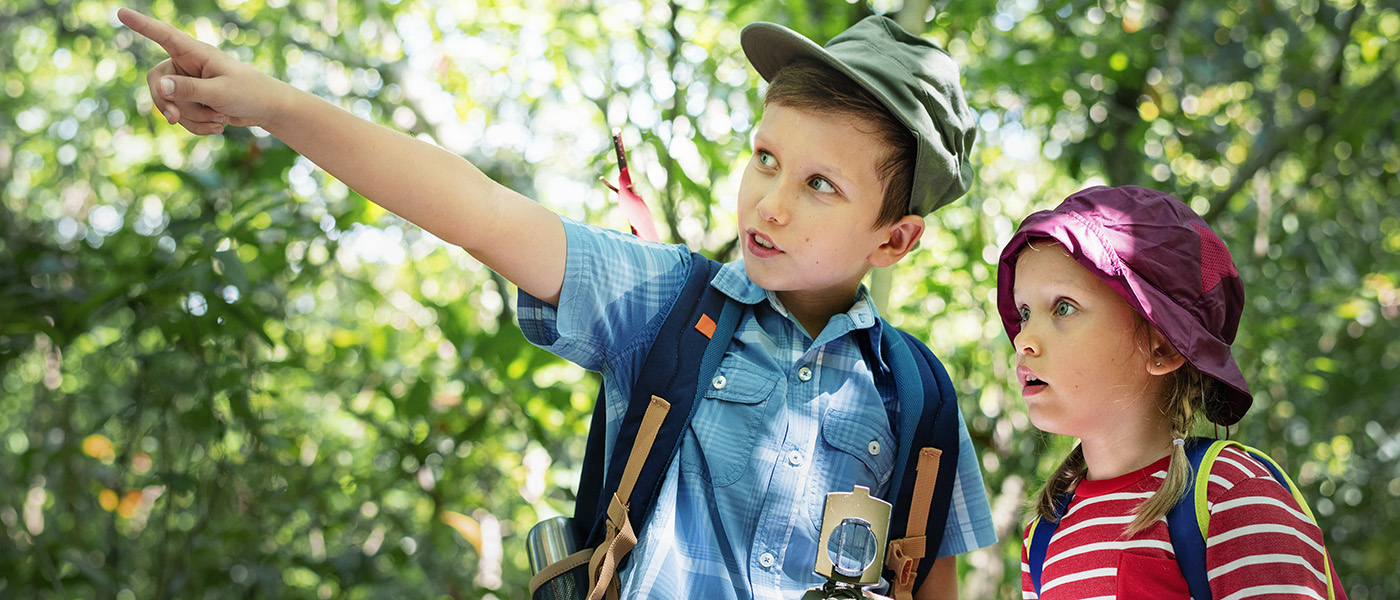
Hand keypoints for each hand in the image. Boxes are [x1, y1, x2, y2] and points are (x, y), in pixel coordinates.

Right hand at [118, 8, 287, 133]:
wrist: (266, 109)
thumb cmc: (249, 92)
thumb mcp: (220, 92)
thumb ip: (190, 89)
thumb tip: (159, 86)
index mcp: (195, 53)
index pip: (163, 36)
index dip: (142, 25)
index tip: (120, 11)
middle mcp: (186, 65)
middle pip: (156, 82)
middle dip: (166, 103)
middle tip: (175, 119)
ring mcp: (188, 84)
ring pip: (170, 105)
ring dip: (192, 118)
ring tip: (219, 117)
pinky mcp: (192, 101)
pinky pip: (181, 118)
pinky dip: (198, 126)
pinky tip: (219, 125)